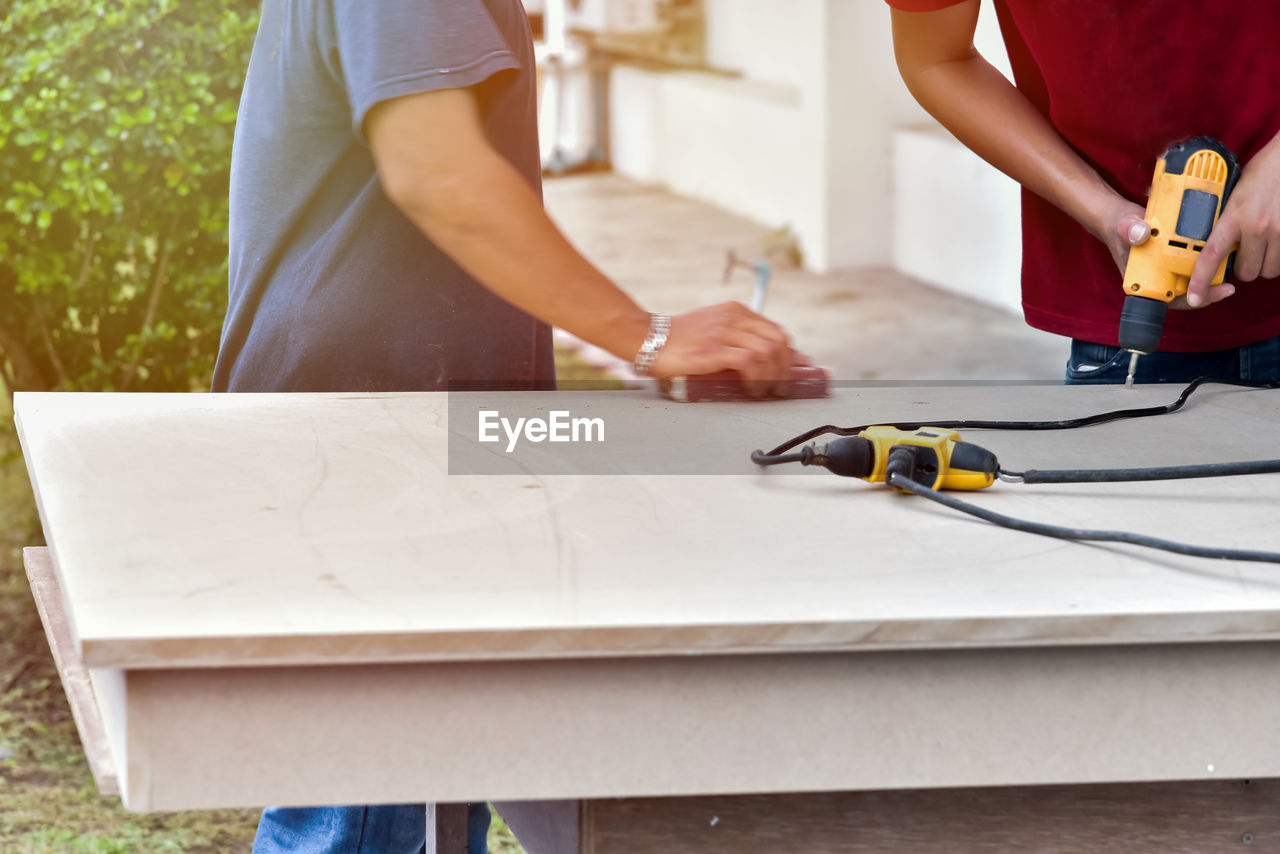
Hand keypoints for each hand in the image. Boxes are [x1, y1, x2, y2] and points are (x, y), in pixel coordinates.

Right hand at [648, 301, 807, 397]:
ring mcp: (724, 333)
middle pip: (778, 340)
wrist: (647, 339)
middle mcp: (734, 318)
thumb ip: (736, 339)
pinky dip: (758, 378)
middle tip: (782, 387)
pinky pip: (750, 362)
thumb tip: (761, 360)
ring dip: (774, 376)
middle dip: (787, 367)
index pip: (776, 331)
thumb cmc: (677, 341)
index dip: (790, 354)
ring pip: (768, 351)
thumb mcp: (713, 331)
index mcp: (736, 312)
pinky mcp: (714, 349)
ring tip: (768, 392)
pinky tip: (753, 389)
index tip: (796, 371)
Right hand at [1095, 194, 1233, 309]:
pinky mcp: (1175, 260)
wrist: (1122, 220)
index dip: (1186, 301)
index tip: (1201, 295)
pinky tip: (1222, 258)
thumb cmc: (1121, 226)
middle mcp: (1156, 279)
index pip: (1166, 300)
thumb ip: (1130, 230)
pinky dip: (1207, 264)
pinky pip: (1193, 267)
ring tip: (1228, 274)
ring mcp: (1167, 270)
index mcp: (1142, 281)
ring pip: (1191, 282)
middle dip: (1205, 293)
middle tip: (1226, 288)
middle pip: (1184, 294)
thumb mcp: (1124, 226)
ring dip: (1210, 279)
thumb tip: (1141, 234)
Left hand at [1186, 133, 1279, 306]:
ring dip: (1266, 262)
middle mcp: (1258, 227)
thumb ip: (1223, 216)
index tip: (1193, 297)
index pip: (1211, 255)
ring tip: (1266, 242)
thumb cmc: (1266, 170)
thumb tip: (1203, 235)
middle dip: (1246, 266)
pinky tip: (1279, 239)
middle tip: (1248, 250)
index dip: (1200, 281)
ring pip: (1269, 270)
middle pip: (1246, 272)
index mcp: (1234, 216)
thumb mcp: (1235, 191)